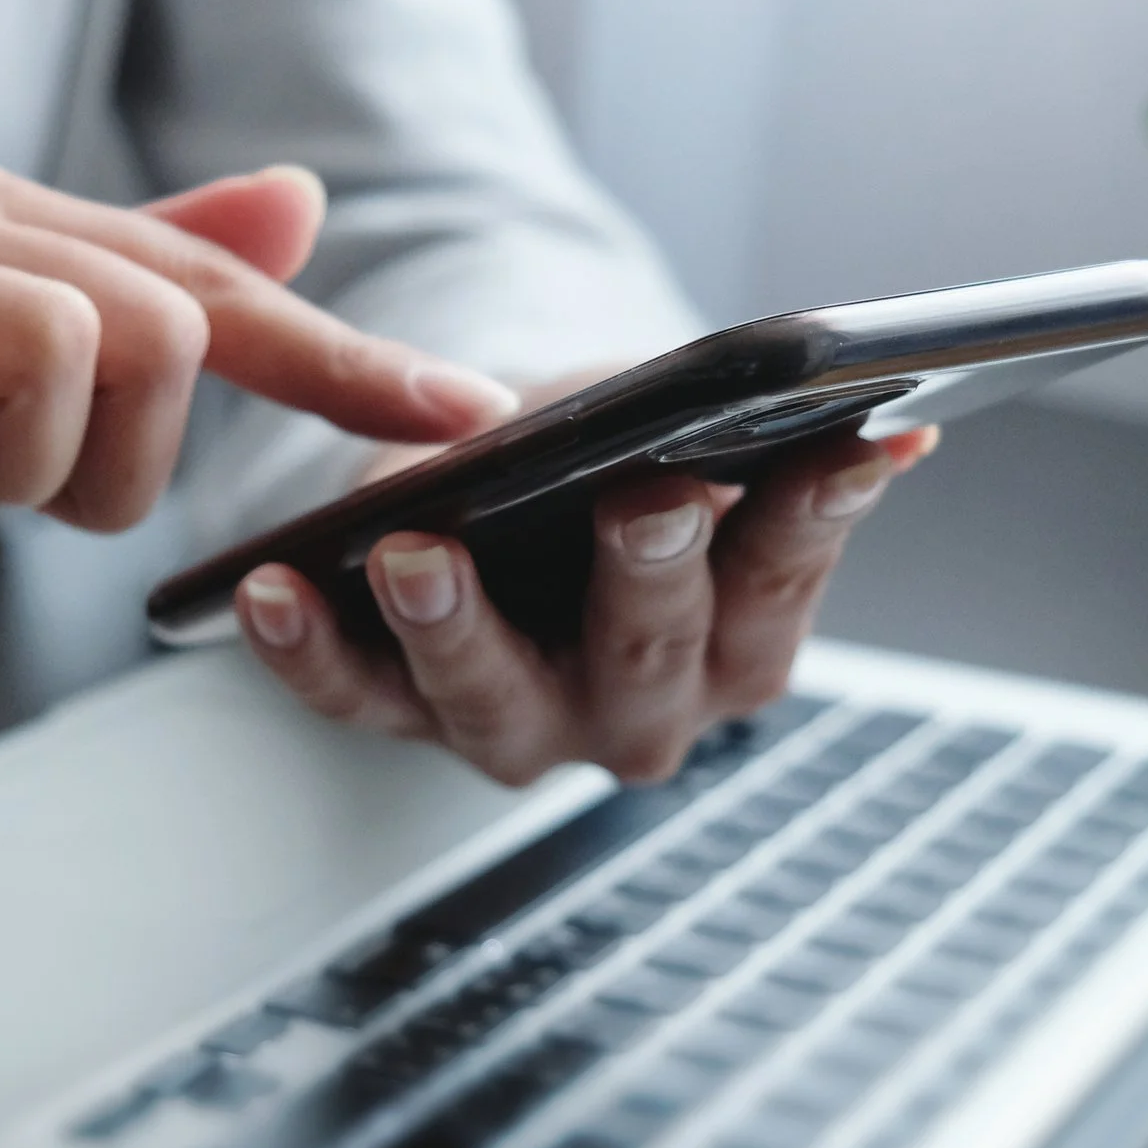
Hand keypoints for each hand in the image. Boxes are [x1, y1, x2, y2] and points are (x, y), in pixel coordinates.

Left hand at [231, 423, 938, 785]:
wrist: (527, 504)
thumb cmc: (621, 460)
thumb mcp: (687, 437)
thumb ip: (762, 438)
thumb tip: (880, 418)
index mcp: (740, 643)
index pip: (786, 578)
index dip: (815, 516)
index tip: (839, 449)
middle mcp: (645, 711)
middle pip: (652, 652)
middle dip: (649, 573)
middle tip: (648, 499)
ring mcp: (526, 729)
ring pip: (494, 699)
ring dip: (456, 628)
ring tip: (418, 554)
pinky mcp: (409, 719)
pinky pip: (355, 700)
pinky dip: (308, 652)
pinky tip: (267, 591)